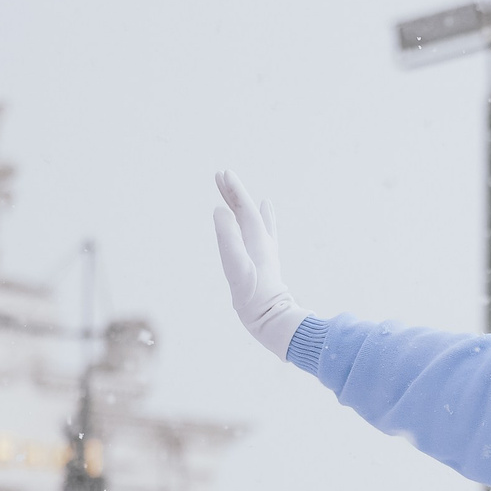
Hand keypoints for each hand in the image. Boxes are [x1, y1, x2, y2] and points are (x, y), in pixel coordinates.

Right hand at [213, 172, 304, 357]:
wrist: (271, 318)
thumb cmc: (253, 294)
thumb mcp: (236, 264)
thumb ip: (228, 236)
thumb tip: (220, 209)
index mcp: (257, 239)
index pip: (244, 208)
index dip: (234, 190)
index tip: (223, 172)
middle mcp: (263, 242)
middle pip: (247, 210)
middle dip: (234, 193)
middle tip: (221, 175)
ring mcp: (264, 251)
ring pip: (253, 219)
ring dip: (242, 203)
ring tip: (235, 189)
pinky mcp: (264, 262)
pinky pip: (261, 233)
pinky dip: (259, 219)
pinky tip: (263, 213)